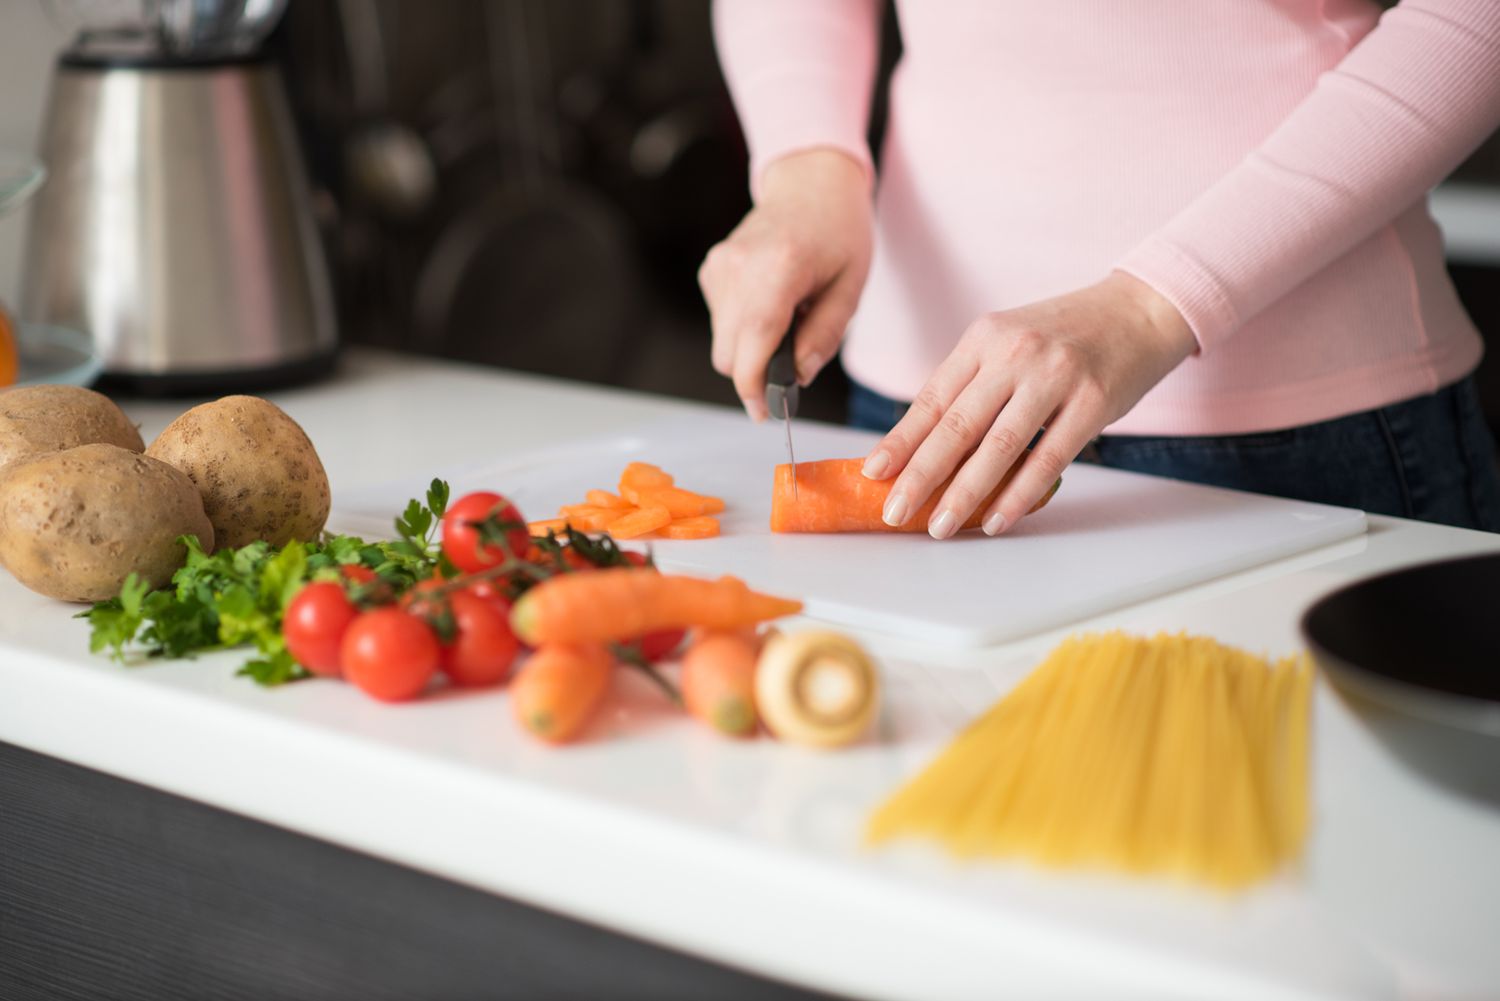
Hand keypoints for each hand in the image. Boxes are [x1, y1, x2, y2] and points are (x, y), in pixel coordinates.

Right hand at [699, 149, 873, 419]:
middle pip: (728, 353)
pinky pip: (721, 320)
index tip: (766, 413)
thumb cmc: (839, 232)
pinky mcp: (711, 269)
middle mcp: (738, 268)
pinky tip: (770, 303)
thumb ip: (823, 336)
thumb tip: (798, 377)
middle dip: (756, 371)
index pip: (750, 347)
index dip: (754, 389)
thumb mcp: (850, 288)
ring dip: (751, 347)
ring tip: (787, 319)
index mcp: (778, 270)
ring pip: (722, 341)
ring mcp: (719, 267)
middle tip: (792, 364)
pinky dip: (743, 326)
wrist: (812, 182)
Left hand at [862, 272, 1196, 537]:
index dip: (900, 440)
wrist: (1141, 308)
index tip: (872, 473)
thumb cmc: (1066, 334)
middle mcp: (1015, 353)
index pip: (932, 398)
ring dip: (965, 493)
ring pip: (999, 447)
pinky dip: (1019, 495)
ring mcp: (1055, 376)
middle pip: (957, 425)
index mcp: (984, 338)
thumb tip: (923, 444)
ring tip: (940, 526)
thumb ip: (972, 384)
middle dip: (920, 475)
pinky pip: (1048, 459)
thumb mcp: (1010, 341)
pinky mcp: (1093, 402)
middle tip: (895, 512)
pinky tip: (996, 519)